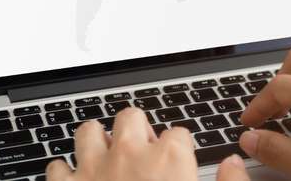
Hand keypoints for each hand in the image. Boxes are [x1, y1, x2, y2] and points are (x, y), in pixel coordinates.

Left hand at [46, 107, 250, 180]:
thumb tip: (233, 164)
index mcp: (169, 160)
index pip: (178, 133)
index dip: (179, 150)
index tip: (179, 166)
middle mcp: (129, 155)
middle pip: (131, 118)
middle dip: (137, 132)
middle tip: (142, 155)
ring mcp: (93, 169)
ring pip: (89, 131)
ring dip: (97, 142)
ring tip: (107, 160)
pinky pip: (57, 167)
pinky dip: (66, 173)